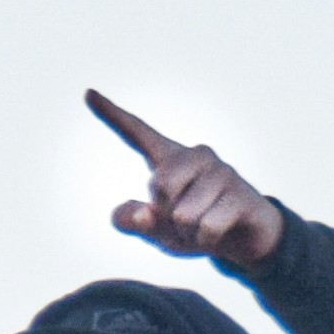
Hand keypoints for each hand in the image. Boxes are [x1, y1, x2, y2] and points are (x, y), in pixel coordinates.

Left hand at [84, 91, 284, 269]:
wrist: (245, 240)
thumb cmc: (194, 229)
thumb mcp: (157, 232)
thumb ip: (134, 222)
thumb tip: (141, 213)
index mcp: (169, 159)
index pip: (136, 132)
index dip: (111, 114)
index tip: (88, 93)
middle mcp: (196, 155)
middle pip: (159, 185)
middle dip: (167, 215)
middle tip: (184, 220)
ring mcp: (221, 171)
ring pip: (183, 212)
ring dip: (188, 232)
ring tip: (202, 226)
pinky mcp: (240, 192)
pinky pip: (207, 226)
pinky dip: (206, 240)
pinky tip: (219, 232)